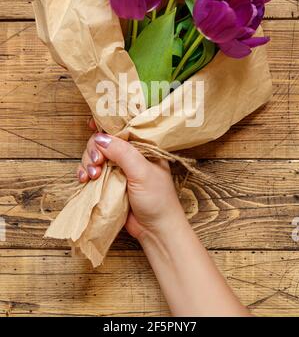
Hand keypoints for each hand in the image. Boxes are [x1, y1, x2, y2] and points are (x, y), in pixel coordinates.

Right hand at [77, 119, 185, 239]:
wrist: (156, 231)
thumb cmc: (157, 199)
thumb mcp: (142, 172)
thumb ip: (122, 153)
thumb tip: (100, 137)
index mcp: (143, 147)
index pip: (122, 128)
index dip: (106, 125)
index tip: (91, 124)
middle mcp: (130, 156)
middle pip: (104, 142)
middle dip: (94, 149)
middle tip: (96, 163)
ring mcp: (118, 170)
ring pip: (95, 156)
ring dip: (88, 162)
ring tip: (91, 176)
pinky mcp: (110, 184)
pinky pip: (92, 172)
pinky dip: (85, 173)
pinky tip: (83, 180)